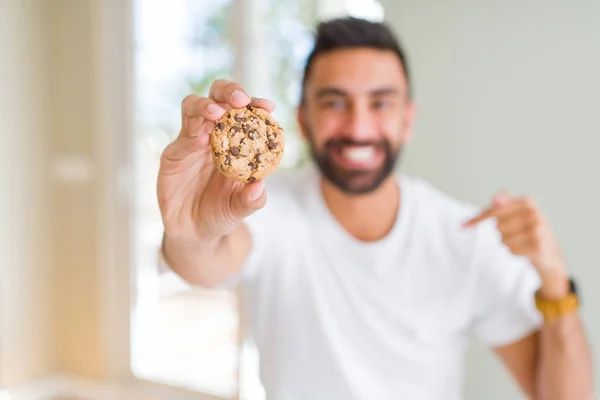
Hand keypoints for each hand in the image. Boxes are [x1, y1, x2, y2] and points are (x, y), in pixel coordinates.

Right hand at [157, 79, 275, 244]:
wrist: (195, 232)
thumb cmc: (222, 213)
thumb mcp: (240, 209)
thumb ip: (251, 200)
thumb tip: (260, 186)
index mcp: (234, 140)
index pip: (243, 112)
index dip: (255, 104)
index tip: (268, 105)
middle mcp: (211, 135)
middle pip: (215, 98)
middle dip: (227, 91)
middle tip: (239, 100)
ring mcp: (190, 143)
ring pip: (191, 109)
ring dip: (204, 106)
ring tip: (217, 114)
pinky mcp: (173, 157)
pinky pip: (180, 140)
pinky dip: (191, 136)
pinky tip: (201, 139)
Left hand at [463, 193, 569, 298]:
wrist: (550, 253)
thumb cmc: (526, 230)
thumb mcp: (514, 213)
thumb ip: (501, 204)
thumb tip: (494, 197)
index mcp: (528, 201)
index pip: (494, 210)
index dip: (478, 219)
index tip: (462, 227)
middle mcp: (535, 213)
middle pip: (498, 226)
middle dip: (502, 232)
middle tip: (517, 233)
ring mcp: (539, 229)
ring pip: (503, 239)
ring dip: (508, 243)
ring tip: (522, 241)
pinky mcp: (539, 246)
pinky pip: (511, 250)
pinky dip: (514, 252)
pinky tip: (526, 250)